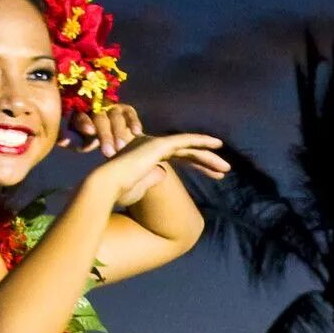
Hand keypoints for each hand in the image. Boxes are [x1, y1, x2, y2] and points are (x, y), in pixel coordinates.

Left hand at [59, 102, 144, 156]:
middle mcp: (95, 107)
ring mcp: (111, 107)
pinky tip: (137, 132)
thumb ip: (73, 141)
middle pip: (99, 118)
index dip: (85, 123)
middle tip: (108, 152)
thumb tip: (61, 141)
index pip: (81, 116)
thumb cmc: (92, 140)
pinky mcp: (126, 109)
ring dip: (118, 132)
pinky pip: (130, 113)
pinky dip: (133, 122)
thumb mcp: (81, 142)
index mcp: (80, 113)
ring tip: (121, 148)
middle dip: (104, 135)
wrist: (114, 140)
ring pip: (115, 117)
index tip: (90, 132)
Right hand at [84, 131, 228, 210]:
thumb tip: (163, 173)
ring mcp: (156, 144)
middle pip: (188, 153)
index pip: (181, 159)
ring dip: (209, 157)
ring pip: (190, 148)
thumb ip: (151, 180)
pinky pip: (185, 141)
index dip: (199, 166)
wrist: (107, 186)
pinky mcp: (159, 144)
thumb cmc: (118, 192)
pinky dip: (201, 141)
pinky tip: (217, 144)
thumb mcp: (138, 189)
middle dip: (207, 162)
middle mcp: (154, 148)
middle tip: (224, 171)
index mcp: (150, 159)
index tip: (216, 176)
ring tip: (226, 167)